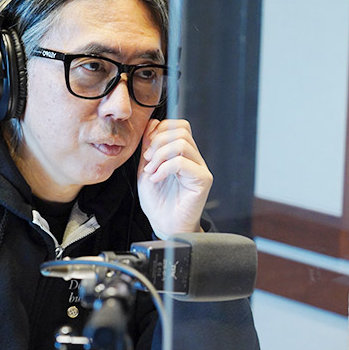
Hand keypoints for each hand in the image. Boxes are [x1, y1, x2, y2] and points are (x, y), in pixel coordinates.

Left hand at [137, 119, 212, 238]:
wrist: (164, 224)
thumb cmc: (158, 201)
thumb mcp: (146, 168)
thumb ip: (149, 147)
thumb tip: (152, 125)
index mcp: (181, 153)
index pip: (177, 126)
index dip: (159, 131)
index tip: (146, 150)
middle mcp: (193, 158)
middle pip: (181, 130)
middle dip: (158, 141)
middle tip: (148, 161)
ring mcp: (199, 167)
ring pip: (182, 143)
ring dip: (160, 156)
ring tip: (151, 172)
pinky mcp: (202, 179)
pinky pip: (182, 162)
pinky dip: (164, 168)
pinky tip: (156, 179)